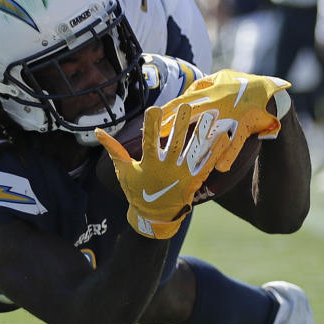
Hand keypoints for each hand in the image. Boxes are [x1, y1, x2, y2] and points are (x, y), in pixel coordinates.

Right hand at [95, 103, 231, 238]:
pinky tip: (224, 135)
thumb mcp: (124, 170)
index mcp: (149, 164)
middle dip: (181, 124)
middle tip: (187, 106)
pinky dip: (217, 150)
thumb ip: (113, 149)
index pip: (149, 141)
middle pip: (176, 143)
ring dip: (204, 133)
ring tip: (211, 115)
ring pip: (195, 150)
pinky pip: (208, 163)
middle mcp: (167, 168)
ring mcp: (183, 174)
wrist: (154, 216)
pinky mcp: (195, 179)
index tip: (154, 109)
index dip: (152, 125)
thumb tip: (98, 132)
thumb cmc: (137, 190)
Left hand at [156, 69, 290, 171]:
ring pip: (213, 130)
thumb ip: (201, 87)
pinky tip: (221, 168)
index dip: (167, 109)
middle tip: (157, 134)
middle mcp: (219, 102)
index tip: (150, 117)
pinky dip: (229, 154)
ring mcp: (233, 114)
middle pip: (192, 115)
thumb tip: (183, 95)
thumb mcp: (219, 79)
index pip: (184, 101)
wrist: (271, 92)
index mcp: (211, 92)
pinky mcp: (246, 124)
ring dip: (199, 143)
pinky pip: (236, 141)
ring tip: (186, 158)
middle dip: (174, 124)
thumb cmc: (240, 85)